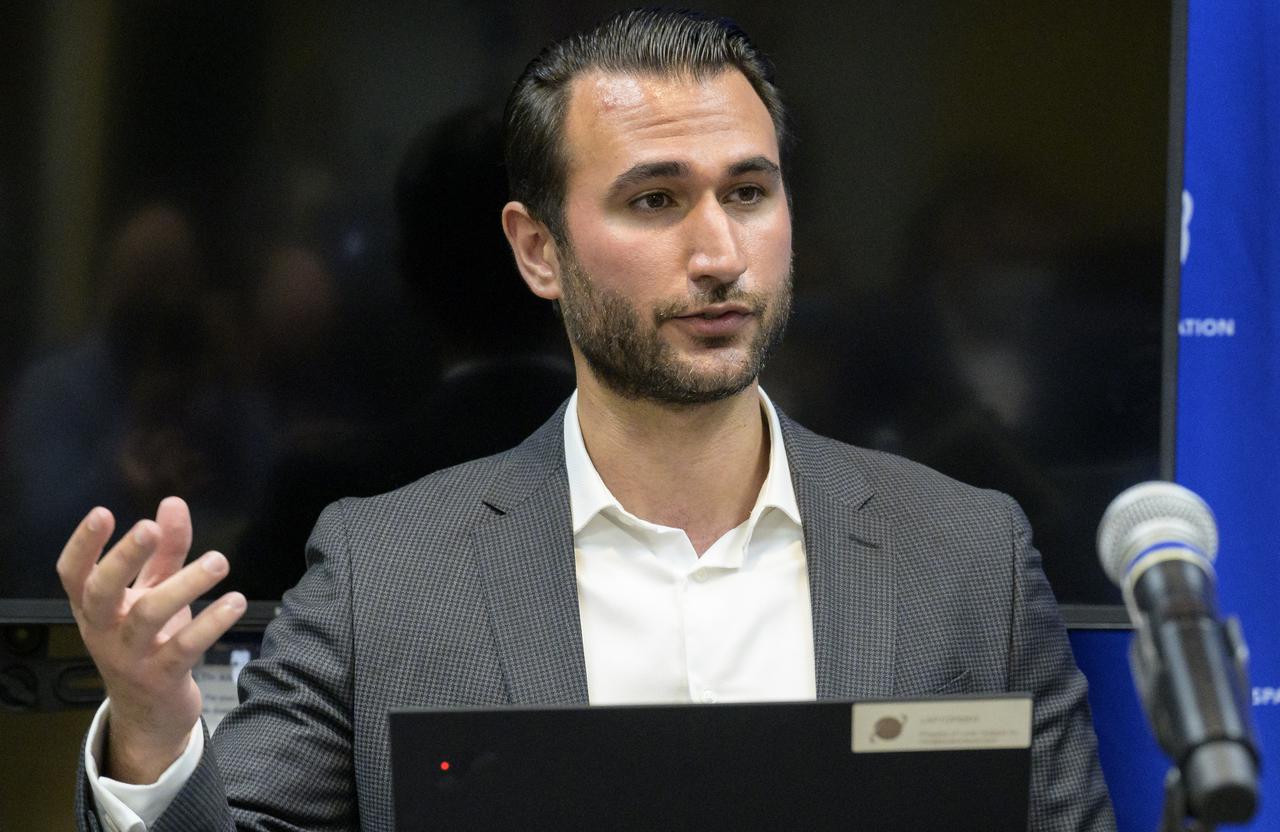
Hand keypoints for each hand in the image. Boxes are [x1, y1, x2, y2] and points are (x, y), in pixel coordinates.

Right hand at [57, 497, 245, 783]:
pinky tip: (235, 601)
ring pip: (149, 616)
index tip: (102, 512)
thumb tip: (173, 502)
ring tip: (218, 561)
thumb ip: (165, 549)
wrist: (150, 712)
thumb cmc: (149, 639)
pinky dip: (211, 623)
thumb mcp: (153, 591)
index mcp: (94, 607)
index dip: (82, 544)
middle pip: (102, 591)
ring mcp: (130, 656)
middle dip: (124, 558)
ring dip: (185, 585)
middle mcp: (104, 630)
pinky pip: (185, 648)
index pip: (73, 574)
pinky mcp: (162, 677)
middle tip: (150, 529)